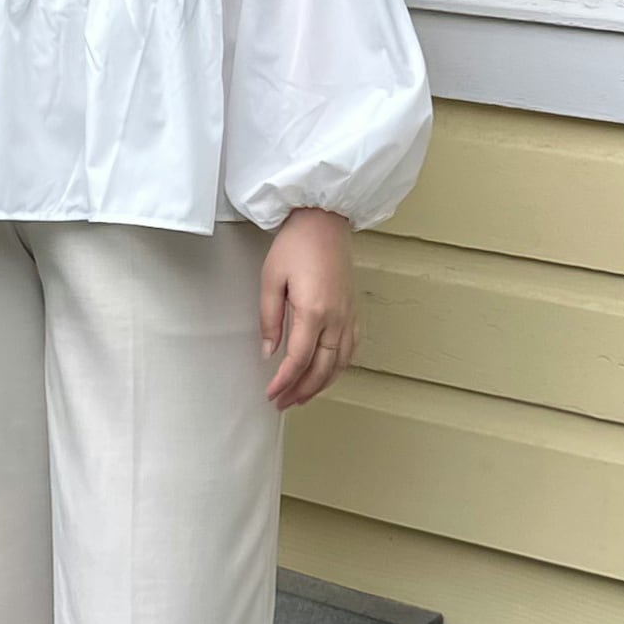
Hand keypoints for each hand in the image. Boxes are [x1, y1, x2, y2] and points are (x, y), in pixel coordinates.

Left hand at [260, 207, 357, 410]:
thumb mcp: (271, 280)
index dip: (284, 382)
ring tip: (302, 397)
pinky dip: (338, 368)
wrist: (324, 220)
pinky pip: (350, 349)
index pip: (298, 359)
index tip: (271, 394)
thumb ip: (270, 319)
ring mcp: (349, 315)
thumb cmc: (296, 244)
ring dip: (321, 385)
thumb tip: (269, 352)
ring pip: (339, 363)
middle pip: (322, 369)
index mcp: (314, 311)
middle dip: (302, 391)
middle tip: (283, 403)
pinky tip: (326, 374)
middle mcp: (336, 318)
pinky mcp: (353, 310)